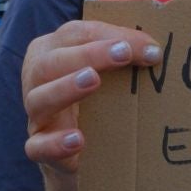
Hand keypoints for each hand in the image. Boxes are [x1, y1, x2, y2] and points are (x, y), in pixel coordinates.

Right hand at [21, 20, 162, 175]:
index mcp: (51, 51)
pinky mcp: (38, 148)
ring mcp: (35, 115)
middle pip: (50, 62)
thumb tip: (155, 50)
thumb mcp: (103, 73)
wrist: (82, 156)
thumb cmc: (93, 101)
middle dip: (88, 54)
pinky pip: (38, 147)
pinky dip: (56, 143)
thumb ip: (121, 56)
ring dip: (66, 88)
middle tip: (123, 54)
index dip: (109, 36)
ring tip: (93, 80)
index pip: (75, 34)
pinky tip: (78, 139)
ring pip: (38, 99)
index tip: (148, 47)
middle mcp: (36, 79)